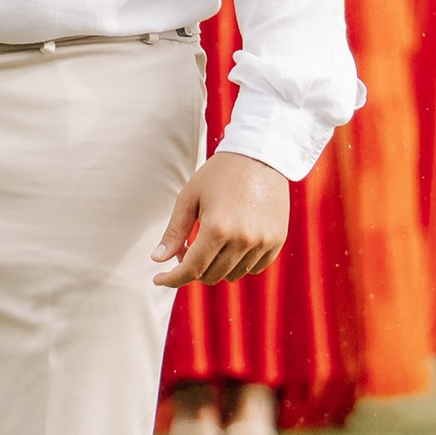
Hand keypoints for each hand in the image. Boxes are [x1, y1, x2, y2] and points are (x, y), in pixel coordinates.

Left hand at [153, 150, 290, 286]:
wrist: (260, 155)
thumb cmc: (219, 174)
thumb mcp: (189, 197)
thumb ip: (174, 231)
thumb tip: (158, 260)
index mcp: (218, 228)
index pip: (191, 269)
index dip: (172, 279)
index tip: (158, 279)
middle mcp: (242, 240)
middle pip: (211, 276)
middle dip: (192, 269)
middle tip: (185, 248)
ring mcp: (263, 242)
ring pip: (233, 275)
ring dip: (216, 267)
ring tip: (210, 243)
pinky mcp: (276, 240)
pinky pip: (254, 268)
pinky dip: (239, 264)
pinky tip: (231, 245)